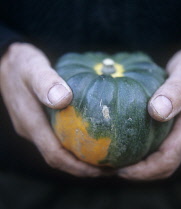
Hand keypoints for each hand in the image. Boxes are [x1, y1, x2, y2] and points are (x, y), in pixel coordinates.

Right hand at [0, 43, 100, 176]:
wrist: (8, 63)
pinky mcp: (40, 121)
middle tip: (110, 169)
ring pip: (59, 152)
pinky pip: (59, 140)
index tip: (102, 170)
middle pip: (59, 159)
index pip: (55, 155)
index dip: (78, 166)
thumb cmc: (22, 63)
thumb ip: (46, 82)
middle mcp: (32, 130)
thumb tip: (63, 99)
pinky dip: (75, 146)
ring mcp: (35, 127)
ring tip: (104, 160)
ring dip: (80, 160)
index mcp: (31, 123)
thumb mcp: (33, 67)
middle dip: (83, 168)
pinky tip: (90, 141)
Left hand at [118, 46, 180, 179]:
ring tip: (111, 159)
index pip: (167, 161)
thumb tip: (157, 112)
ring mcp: (171, 130)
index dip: (144, 171)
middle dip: (136, 172)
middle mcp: (178, 134)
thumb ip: (176, 92)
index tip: (120, 171)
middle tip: (110, 169)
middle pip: (159, 165)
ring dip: (134, 162)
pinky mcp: (163, 123)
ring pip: (153, 155)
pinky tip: (118, 139)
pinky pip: (149, 141)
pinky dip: (133, 147)